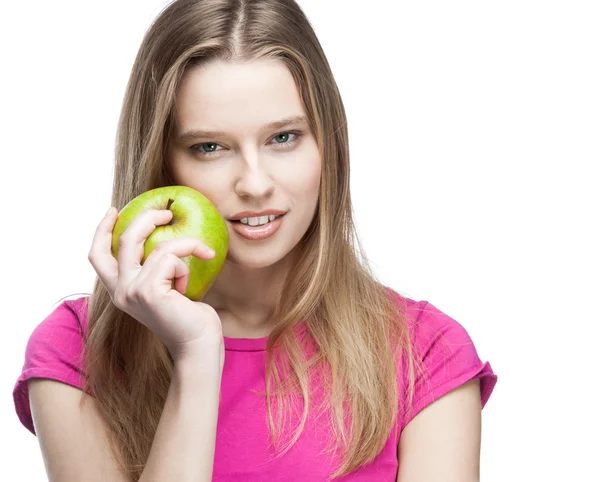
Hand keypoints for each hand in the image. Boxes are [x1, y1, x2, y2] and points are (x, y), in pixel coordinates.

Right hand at [88, 207, 223, 360]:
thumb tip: (165, 236)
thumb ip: (157, 269)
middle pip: (125, 239)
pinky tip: (190, 286)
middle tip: (167, 213)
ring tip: (201, 256)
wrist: (198, 346)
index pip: (98, 256)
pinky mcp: (148, 291)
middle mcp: (120, 291)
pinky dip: (188, 262)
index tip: (114, 210)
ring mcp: (131, 291)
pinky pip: (172, 256)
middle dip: (147, 219)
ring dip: (186, 246)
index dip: (102, 230)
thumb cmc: (190, 318)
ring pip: (159, 246)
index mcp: (121, 291)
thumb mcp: (167, 288)